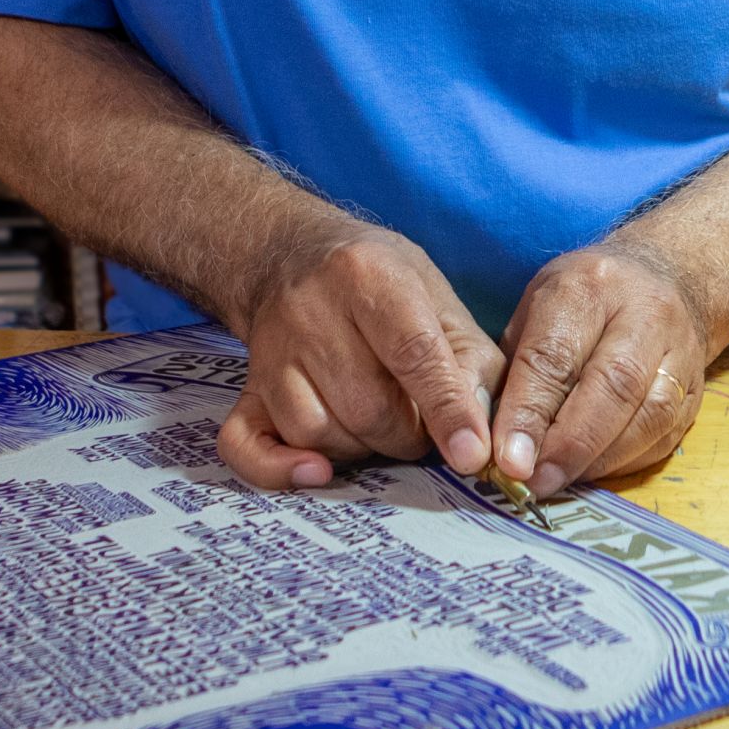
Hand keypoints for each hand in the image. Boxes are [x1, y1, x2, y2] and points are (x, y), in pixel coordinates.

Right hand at [213, 222, 502, 491]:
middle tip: (420, 424)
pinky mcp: (246, 387)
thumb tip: (481, 434)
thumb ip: (472, 361)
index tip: (472, 454)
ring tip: (378, 426)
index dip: (447, 410)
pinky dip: (280, 470)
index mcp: (368, 275)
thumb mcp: (438, 297)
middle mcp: (310, 310)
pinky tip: (316, 472)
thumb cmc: (379, 282)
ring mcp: (271, 352)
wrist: (289, 256)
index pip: (413, 353)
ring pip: (317, 432)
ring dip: (360, 449)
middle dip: (408, 434)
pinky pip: (247, 445)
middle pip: (367, 406)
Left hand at [489, 240, 710, 492]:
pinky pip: (664, 434)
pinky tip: (593, 470)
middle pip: (612, 385)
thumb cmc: (584, 300)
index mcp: (588, 286)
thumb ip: (514, 368)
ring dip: (600, 459)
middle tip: (536, 481)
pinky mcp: (697, 387)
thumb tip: (489, 438)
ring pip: (649, 414)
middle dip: (570, 444)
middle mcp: (643, 313)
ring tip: (560, 480)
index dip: (530, 413)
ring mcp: (680, 349)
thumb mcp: (536, 308)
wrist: (669, 277)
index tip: (510, 460)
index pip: (555, 356)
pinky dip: (625, 461)